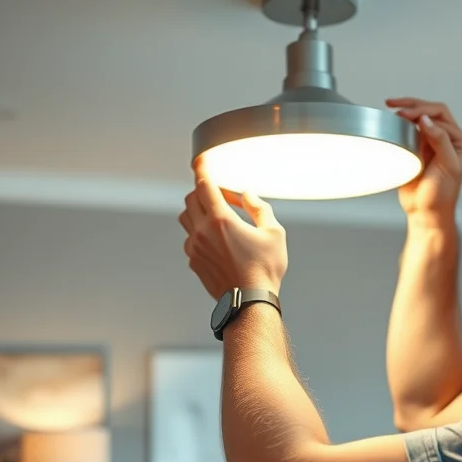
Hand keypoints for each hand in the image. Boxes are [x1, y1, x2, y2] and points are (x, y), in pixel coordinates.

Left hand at [180, 155, 287, 299]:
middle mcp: (202, 231)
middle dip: (204, 191)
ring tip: (218, 218)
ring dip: (198, 211)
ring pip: (186, 218)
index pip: (204, 184)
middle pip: (191, 198)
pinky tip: (217, 242)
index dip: (202, 167)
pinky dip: (199, 233)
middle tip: (222, 196)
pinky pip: (189, 239)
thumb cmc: (265, 269)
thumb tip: (245, 195)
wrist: (249, 302)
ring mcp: (194, 247)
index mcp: (221, 219)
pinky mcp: (193, 261)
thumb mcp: (274, 233)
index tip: (201, 159)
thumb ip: (259, 208)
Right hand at [387, 98, 461, 222]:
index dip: (423, 112)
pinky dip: (401, 124)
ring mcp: (430, 143)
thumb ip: (440, 141)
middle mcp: (446, 139)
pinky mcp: (417, 149)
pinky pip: (409, 130)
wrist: (426, 213)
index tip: (406, 116)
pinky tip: (393, 121)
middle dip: (414, 105)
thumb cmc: (441, 195)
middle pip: (431, 111)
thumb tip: (426, 120)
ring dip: (407, 110)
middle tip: (395, 107)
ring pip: (419, 118)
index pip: (440, 115)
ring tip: (392, 108)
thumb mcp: (447, 166)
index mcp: (458, 141)